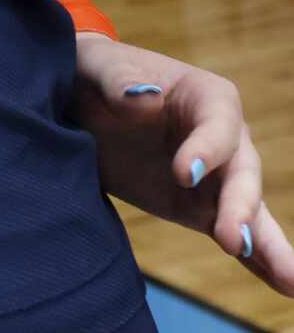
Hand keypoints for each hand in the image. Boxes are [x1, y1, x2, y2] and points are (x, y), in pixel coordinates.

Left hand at [71, 32, 293, 294]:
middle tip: (231, 240)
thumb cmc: (94, 74)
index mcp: (206, 96)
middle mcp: (224, 139)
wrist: (80, 103)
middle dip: (239, 207)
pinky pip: (233, 234)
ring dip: (269, 246)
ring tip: (292, 281)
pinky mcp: (200, 208)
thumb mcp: (96, 67)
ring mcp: (217, 179)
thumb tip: (145, 99)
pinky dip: (259, 261)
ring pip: (251, 213)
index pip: (218, 125)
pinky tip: (284, 286)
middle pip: (241, 174)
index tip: (183, 174)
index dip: (206, 149)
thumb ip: (118, 80)